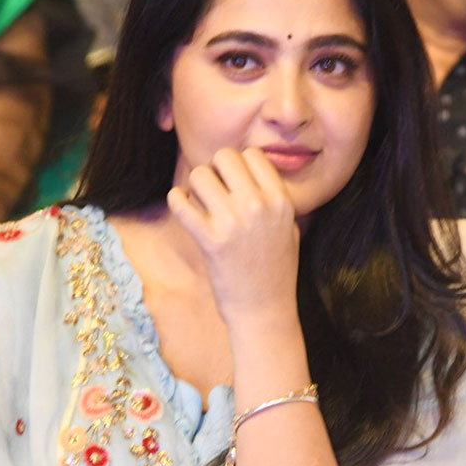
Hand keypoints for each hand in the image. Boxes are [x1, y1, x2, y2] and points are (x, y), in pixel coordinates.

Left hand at [166, 147, 300, 334]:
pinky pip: (180, 203)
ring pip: (200, 175)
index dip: (238, 166)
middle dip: (215, 171)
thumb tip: (252, 169)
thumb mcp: (289, 228)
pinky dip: (177, 201)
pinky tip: (183, 208)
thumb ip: (273, 198)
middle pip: (224, 157)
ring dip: (195, 186)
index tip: (233, 183)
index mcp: (280, 201)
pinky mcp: (210, 241)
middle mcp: (258, 206)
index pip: (252, 155)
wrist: (264, 310)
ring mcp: (233, 223)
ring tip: (199, 204)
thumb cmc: (276, 270)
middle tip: (213, 192)